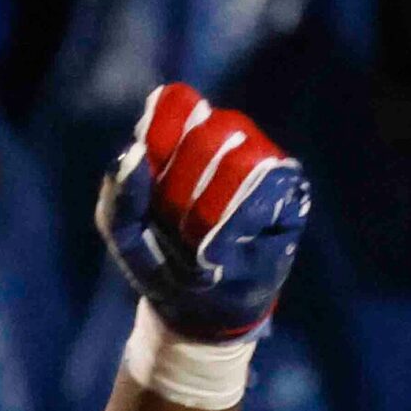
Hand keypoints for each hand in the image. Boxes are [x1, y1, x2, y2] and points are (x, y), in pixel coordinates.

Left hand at [95, 84, 309, 339]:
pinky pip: (267, 193)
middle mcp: (230, 139)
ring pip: (241, 161)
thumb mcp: (122, 231)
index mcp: (183, 136)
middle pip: (210, 132)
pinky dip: (233, 224)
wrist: (194, 306)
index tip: (147, 161)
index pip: (179, 104)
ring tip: (195, 240)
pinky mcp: (292, 196)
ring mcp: (265, 164)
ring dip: (206, 208)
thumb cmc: (157, 256)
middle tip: (172, 222)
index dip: (163, 128)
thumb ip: (119, 194)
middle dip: (180, 186)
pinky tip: (217, 248)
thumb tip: (133, 153)